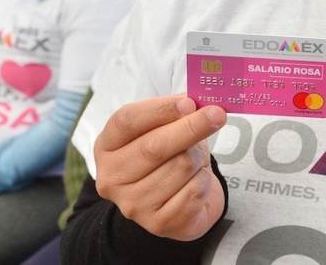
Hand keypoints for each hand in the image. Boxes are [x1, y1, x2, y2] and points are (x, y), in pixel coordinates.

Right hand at [95, 96, 226, 240]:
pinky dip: (204, 180)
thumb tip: (195, 101)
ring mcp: (133, 204)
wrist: (178, 200)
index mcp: (107, 146)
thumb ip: (176, 112)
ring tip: (195, 159)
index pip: (127, 121)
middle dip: (191, 127)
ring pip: (180, 166)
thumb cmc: (170, 155)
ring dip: (198, 157)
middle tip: (217, 114)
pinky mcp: (158, 224)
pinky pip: (194, 190)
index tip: (189, 102)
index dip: (160, 109)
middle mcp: (112, 178)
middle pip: (154, 147)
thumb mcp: (166, 128)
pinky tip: (196, 180)